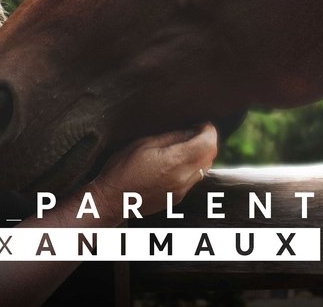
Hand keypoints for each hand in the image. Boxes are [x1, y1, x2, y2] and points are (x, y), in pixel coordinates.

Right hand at [89, 123, 217, 221]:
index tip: (202, 122)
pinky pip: (195, 179)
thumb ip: (171, 137)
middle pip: (210, 156)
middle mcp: (183, 179)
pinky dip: (193, 166)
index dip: (208, 130)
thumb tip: (191, 130)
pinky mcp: (178, 198)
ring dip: (201, 154)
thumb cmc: (123, 167)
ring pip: (205, 169)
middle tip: (195, 129)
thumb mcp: (144, 143)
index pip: (208, 144)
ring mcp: (182, 191)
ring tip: (187, 143)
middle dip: (207, 141)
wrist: (113, 199)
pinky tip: (178, 160)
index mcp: (175, 162)